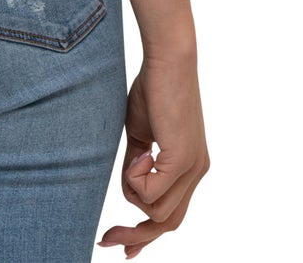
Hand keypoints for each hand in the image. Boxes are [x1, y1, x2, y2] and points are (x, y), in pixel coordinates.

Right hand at [98, 53, 209, 257]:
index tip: (123, 249)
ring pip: (157, 210)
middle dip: (136, 236)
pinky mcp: (182, 159)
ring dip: (133, 190)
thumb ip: (138, 163)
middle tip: (106, 240)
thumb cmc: (153, 88)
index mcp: (189, 167)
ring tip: (133, 154)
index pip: (172, 215)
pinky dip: (136, 178)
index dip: (147, 236)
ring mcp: (192, 168)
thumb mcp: (142, 134)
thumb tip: (130, 188)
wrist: (168, 60)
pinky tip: (138, 151)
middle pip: (168, 223)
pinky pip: (152, 192)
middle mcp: (196, 172)